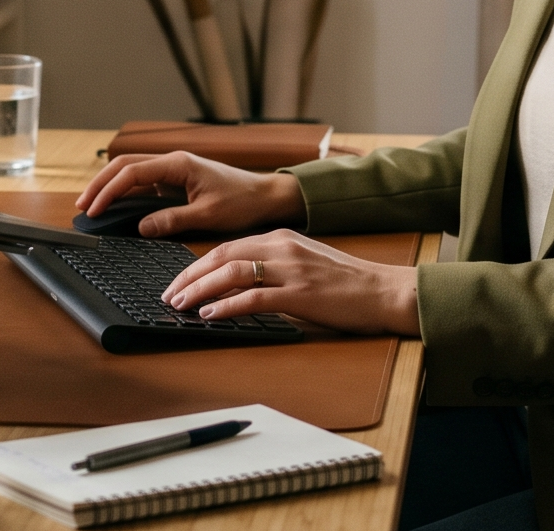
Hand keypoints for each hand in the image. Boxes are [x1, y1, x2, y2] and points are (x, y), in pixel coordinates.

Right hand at [74, 152, 304, 237]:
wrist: (266, 195)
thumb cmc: (243, 201)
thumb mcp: (208, 214)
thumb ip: (173, 220)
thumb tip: (142, 227)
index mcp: (178, 164)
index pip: (132, 172)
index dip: (108, 190)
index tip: (93, 209)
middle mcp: (173, 162)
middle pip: (125, 165)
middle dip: (100, 183)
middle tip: (82, 206)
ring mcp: (174, 169)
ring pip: (132, 170)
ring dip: (110, 185)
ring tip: (91, 204)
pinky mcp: (177, 180)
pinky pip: (144, 181)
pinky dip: (125, 190)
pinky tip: (115, 204)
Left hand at [163, 230, 419, 335]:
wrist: (384, 290)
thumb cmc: (347, 282)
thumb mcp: (305, 262)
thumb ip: (273, 266)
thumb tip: (237, 283)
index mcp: (281, 237)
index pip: (227, 247)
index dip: (198, 265)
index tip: (179, 281)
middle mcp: (282, 247)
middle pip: (221, 255)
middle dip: (189, 276)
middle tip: (169, 295)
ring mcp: (291, 269)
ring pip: (232, 273)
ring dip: (200, 290)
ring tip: (181, 305)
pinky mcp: (300, 294)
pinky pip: (254, 298)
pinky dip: (227, 306)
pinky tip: (210, 315)